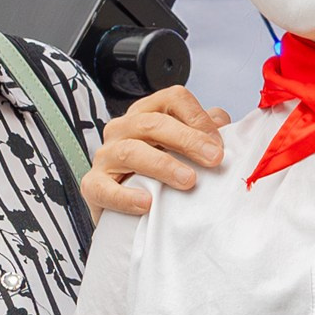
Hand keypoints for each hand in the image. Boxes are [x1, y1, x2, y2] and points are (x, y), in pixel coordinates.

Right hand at [80, 84, 226, 219]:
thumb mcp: (182, 152)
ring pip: (130, 151)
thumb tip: (221, 121)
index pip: (172, 99)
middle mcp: (124, 129)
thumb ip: (201, 134)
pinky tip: (147, 203)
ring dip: (162, 165)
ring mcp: (106, 156)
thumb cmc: (157, 177)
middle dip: (187, 139)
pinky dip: (125, 197)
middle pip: (153, 123)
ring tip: (188, 181)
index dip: (198, 117)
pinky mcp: (93, 186)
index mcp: (147, 114)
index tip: (218, 144)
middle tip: (213, 159)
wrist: (128, 216)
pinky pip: (104, 188)